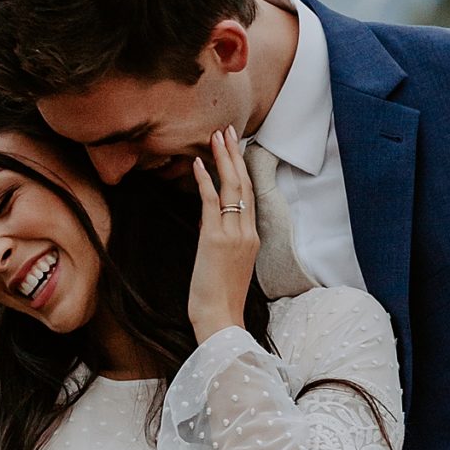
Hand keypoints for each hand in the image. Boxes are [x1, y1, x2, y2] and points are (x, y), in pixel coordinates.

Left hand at [188, 126, 260, 343]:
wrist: (221, 320)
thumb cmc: (221, 299)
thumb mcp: (226, 265)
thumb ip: (223, 241)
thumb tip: (209, 222)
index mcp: (252, 238)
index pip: (249, 196)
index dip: (242, 169)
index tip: (235, 148)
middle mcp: (247, 232)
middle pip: (244, 184)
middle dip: (235, 155)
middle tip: (228, 130)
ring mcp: (233, 235)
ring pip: (232, 188)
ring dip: (223, 159)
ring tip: (216, 136)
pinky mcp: (215, 240)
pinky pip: (211, 203)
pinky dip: (204, 181)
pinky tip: (197, 163)